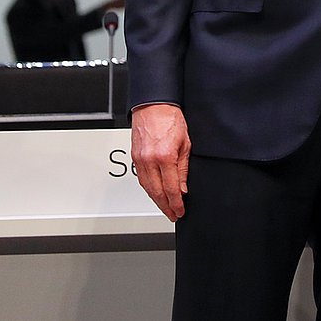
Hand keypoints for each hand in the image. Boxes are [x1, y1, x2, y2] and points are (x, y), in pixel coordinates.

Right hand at [131, 103, 190, 221]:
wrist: (153, 106)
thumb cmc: (171, 119)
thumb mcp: (185, 143)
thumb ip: (184, 168)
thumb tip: (183, 188)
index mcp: (164, 156)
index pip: (171, 188)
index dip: (176, 203)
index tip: (180, 211)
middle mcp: (149, 160)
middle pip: (157, 192)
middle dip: (166, 207)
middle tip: (174, 215)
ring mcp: (139, 160)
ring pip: (147, 188)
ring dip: (156, 201)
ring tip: (166, 208)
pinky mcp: (135, 158)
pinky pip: (141, 179)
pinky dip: (149, 190)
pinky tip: (155, 194)